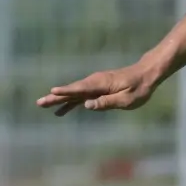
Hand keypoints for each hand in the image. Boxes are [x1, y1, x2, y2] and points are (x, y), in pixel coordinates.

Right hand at [36, 61, 159, 116]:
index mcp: (101, 84)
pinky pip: (81, 96)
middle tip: (40, 102)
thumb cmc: (139, 88)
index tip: (52, 91)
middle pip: (72, 91)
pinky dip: (70, 102)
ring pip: (74, 94)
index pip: (80, 89)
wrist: (146, 75)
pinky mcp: (97, 89)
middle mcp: (95, 83)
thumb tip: (87, 105)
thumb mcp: (127, 99)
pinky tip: (60, 111)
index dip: (66, 91)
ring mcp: (95, 86)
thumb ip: (107, 102)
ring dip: (59, 100)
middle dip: (56, 97)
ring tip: (43, 105)